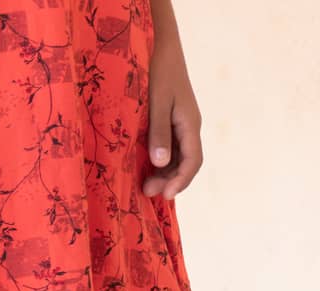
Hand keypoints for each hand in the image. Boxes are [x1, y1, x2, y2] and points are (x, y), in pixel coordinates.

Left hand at [142, 40, 202, 198]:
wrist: (161, 48)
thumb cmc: (159, 72)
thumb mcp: (157, 103)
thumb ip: (159, 132)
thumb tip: (161, 163)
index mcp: (190, 123)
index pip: (193, 160)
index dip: (181, 180)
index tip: (167, 195)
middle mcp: (188, 127)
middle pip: (185, 162)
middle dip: (170, 180)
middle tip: (147, 192)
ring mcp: (179, 124)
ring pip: (176, 157)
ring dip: (163, 173)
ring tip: (144, 186)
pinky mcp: (169, 121)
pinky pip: (168, 147)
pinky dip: (158, 161)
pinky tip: (144, 169)